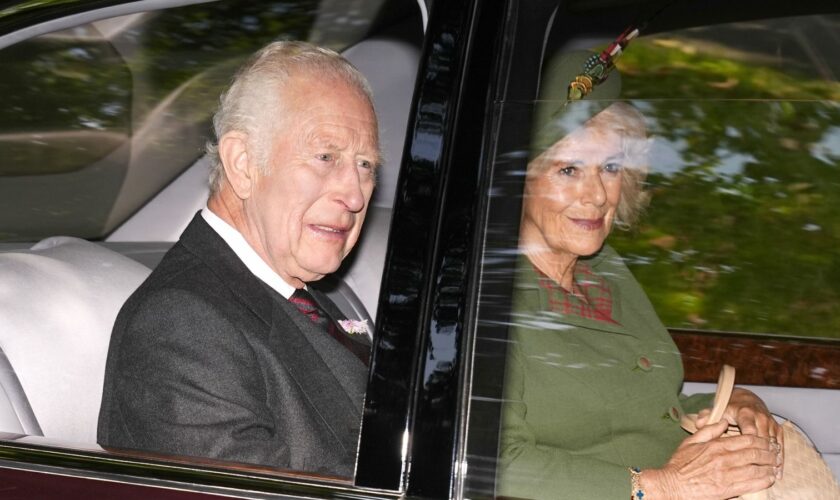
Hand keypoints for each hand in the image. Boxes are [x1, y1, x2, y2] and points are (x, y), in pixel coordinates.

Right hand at [640, 420, 778, 499]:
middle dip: (769, 453)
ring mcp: (726, 475)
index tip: (768, 442)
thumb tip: (723, 421)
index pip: (746, 440)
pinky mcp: (727, 490)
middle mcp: (724, 459)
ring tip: (776, 466)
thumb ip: (708, 430)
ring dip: (769, 467)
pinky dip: (763, 481)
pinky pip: (751, 484)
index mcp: (716, 446)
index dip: (761, 440)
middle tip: (776, 454)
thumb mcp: (690, 442)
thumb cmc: (679, 465)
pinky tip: (769, 479)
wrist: (671, 485)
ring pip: (756, 468)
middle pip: (755, 453)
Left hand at [695, 388, 783, 476]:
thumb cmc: (728, 409)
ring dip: (773, 460)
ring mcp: (770, 423)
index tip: (745, 459)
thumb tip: (699, 422)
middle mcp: (760, 417)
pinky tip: (778, 472)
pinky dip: (780, 458)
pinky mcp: (777, 428)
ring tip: (771, 476)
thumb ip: (707, 417)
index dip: (749, 445)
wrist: (745, 400)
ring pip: (774, 443)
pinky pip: (781, 444)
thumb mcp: (716, 410)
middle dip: (763, 456)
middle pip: (764, 439)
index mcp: (745, 413)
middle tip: (760, 473)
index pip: (749, 431)